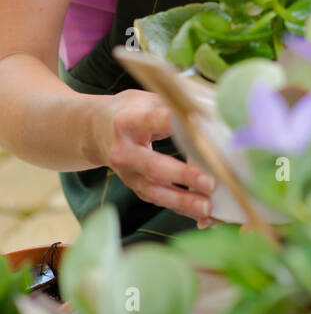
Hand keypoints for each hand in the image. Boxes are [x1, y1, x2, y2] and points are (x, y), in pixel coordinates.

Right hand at [90, 88, 215, 222]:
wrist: (95, 131)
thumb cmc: (130, 111)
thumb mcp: (145, 99)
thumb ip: (173, 104)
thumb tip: (211, 108)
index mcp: (127, 121)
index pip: (153, 121)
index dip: (175, 123)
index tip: (200, 124)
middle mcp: (124, 151)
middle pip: (153, 166)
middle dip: (182, 175)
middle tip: (210, 182)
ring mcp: (128, 174)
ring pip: (155, 191)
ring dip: (183, 201)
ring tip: (208, 207)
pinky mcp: (136, 187)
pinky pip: (160, 200)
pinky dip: (182, 208)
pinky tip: (203, 214)